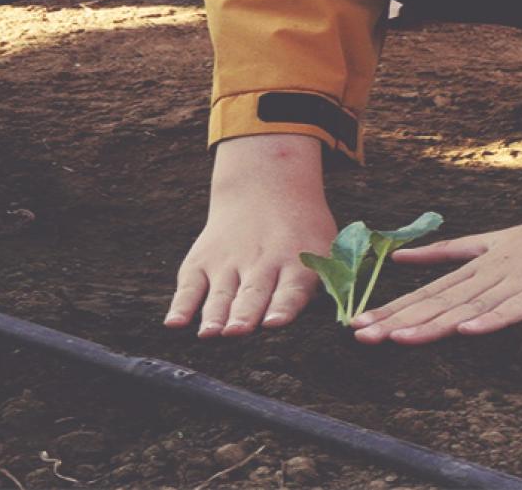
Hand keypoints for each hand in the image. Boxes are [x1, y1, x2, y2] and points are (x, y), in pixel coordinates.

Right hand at [166, 135, 334, 336]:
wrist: (265, 188)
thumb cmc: (302, 232)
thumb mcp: (326, 247)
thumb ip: (333, 283)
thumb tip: (347, 322)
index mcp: (297, 263)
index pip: (290, 289)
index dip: (282, 306)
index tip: (274, 323)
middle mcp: (261, 262)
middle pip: (252, 293)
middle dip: (244, 314)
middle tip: (237, 332)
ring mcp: (229, 261)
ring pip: (221, 293)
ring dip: (215, 315)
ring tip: (209, 334)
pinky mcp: (202, 261)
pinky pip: (189, 286)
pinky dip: (180, 305)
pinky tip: (174, 324)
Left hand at [351, 131, 521, 344]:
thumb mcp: (503, 242)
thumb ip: (456, 251)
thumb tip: (407, 256)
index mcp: (487, 260)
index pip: (434, 288)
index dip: (396, 306)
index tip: (358, 322)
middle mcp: (499, 267)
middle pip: (443, 297)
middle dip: (401, 318)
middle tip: (360, 334)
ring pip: (474, 303)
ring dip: (435, 321)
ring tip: (398, 337)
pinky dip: (495, 318)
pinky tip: (469, 330)